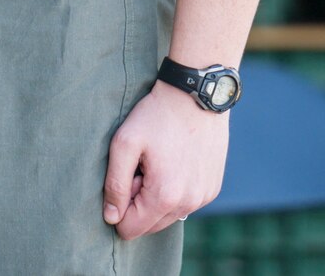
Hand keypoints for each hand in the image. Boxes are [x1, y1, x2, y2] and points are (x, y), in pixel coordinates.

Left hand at [102, 81, 228, 239]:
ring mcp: (204, 197)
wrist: (195, 94)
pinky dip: (175, 190)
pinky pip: (186, 203)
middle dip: (139, 202)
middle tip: (143, 166)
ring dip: (157, 196)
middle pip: (150, 226)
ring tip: (159, 161)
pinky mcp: (213, 188)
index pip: (131, 229)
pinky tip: (175, 160)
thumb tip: (111, 218)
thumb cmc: (156, 116)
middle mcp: (190, 204)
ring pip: (168, 216)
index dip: (121, 204)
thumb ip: (114, 184)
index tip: (129, 174)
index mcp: (165, 197)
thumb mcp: (124, 144)